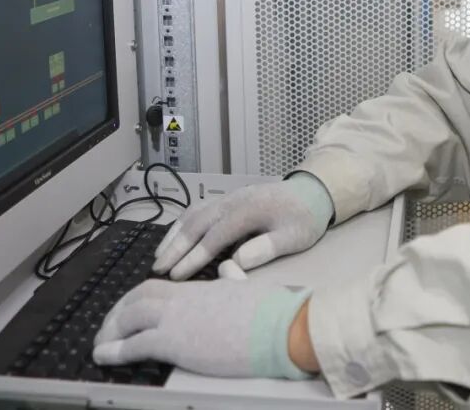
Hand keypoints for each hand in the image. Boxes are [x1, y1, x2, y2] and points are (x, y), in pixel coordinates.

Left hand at [92, 278, 313, 378]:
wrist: (280, 325)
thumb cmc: (270, 312)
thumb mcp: (248, 290)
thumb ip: (233, 280)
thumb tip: (229, 269)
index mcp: (200, 288)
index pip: (159, 286)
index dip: (137, 297)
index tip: (127, 309)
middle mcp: (184, 298)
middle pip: (137, 296)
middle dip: (117, 310)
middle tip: (107, 327)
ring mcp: (178, 318)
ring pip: (130, 315)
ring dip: (110, 329)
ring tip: (100, 345)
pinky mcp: (176, 341)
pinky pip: (135, 344)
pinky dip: (115, 350)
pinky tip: (103, 357)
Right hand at [153, 174, 333, 279]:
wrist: (311, 192)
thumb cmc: (303, 219)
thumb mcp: (294, 237)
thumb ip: (266, 248)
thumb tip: (237, 262)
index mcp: (248, 211)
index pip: (214, 237)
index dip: (194, 257)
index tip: (177, 276)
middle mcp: (232, 201)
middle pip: (197, 223)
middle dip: (175, 247)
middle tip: (157, 269)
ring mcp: (228, 197)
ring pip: (193, 214)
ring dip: (174, 235)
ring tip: (158, 257)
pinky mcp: (227, 199)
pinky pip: (198, 209)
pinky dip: (182, 224)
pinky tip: (173, 237)